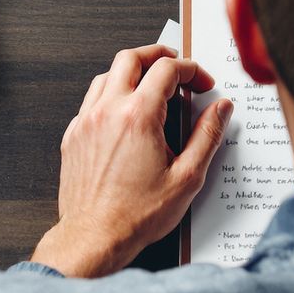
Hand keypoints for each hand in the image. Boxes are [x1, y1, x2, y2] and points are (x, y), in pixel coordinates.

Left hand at [32, 44, 233, 276]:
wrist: (94, 237)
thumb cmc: (136, 214)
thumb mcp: (187, 177)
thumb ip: (207, 136)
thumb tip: (220, 109)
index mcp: (138, 117)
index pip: (167, 69)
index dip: (191, 70)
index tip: (201, 84)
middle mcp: (108, 112)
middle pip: (130, 57)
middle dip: (157, 55)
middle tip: (175, 65)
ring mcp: (86, 122)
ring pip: (107, 75)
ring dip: (132, 73)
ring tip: (151, 87)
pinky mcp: (73, 136)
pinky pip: (91, 100)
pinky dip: (111, 95)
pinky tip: (126, 113)